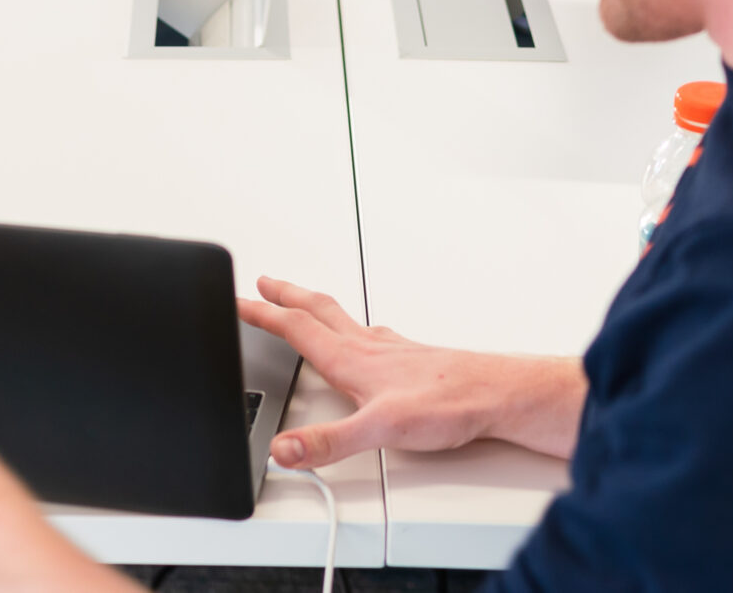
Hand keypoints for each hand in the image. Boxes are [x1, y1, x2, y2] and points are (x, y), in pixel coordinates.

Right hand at [238, 276, 585, 465]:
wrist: (495, 396)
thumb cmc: (446, 405)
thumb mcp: (379, 430)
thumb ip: (328, 442)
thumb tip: (285, 449)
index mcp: (351, 360)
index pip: (296, 328)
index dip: (262, 314)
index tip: (236, 302)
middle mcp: (368, 348)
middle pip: (317, 310)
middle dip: (286, 295)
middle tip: (264, 282)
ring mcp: (390, 350)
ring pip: (342, 318)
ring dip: (314, 306)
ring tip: (301, 301)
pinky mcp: (410, 359)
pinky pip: (370, 333)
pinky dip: (352, 327)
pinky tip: (364, 337)